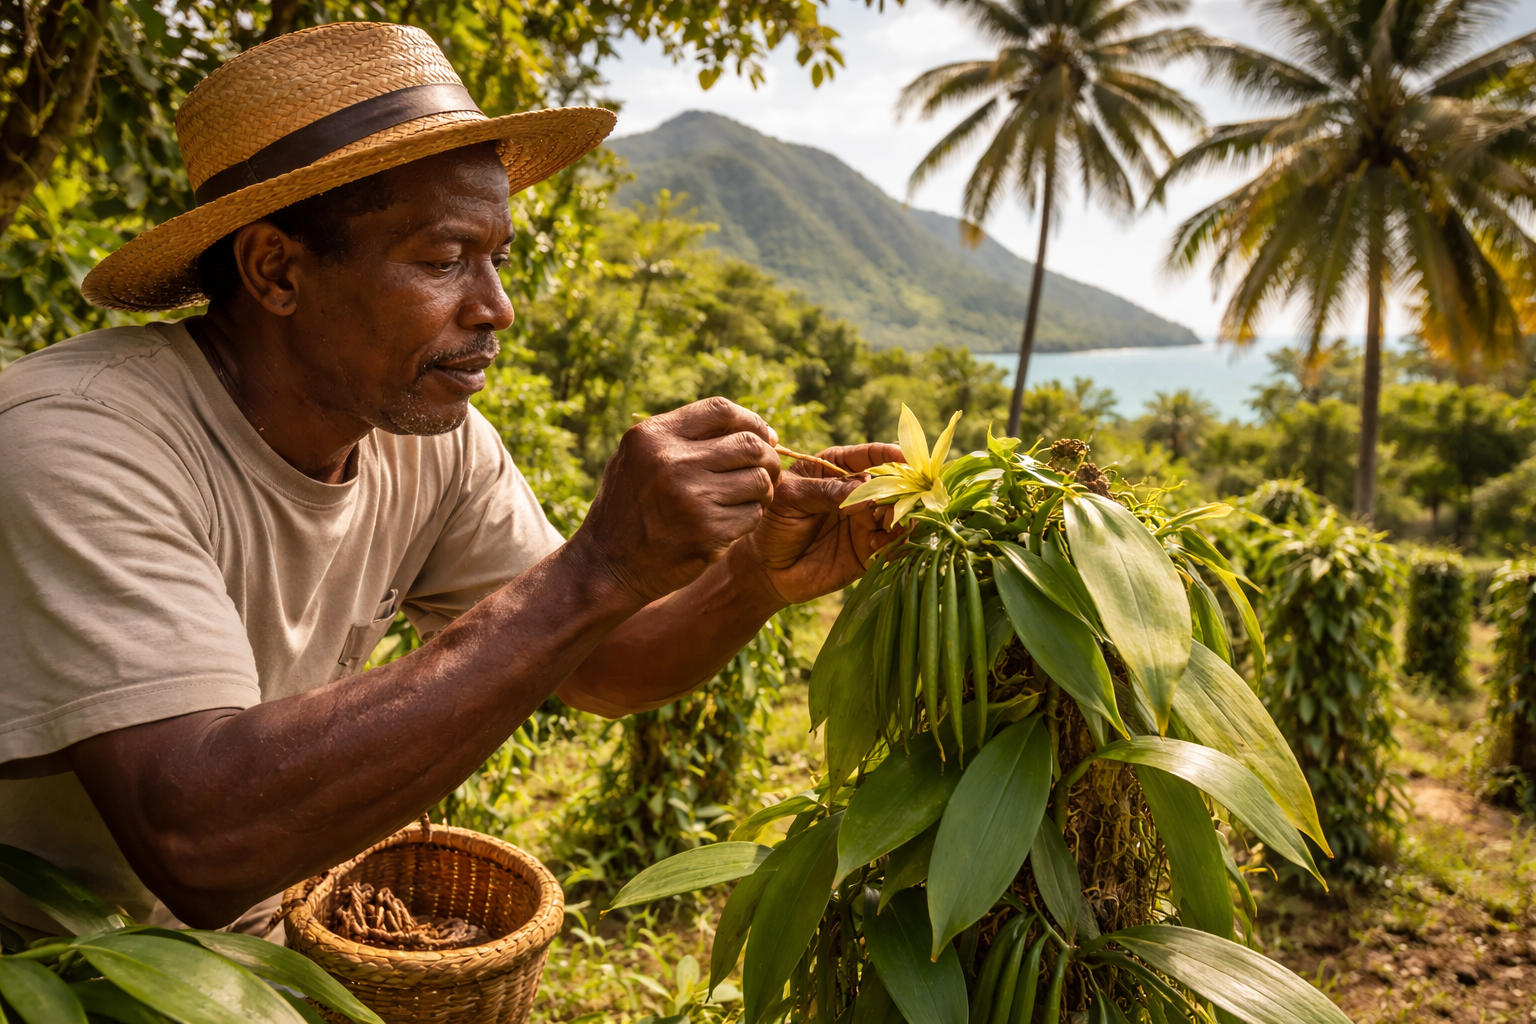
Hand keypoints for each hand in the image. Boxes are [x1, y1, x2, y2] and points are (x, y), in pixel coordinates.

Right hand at [574, 398, 781, 604]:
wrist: (606, 564)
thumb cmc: (629, 506)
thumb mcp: (638, 457)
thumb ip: (683, 436)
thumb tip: (756, 429)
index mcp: (653, 436)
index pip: (721, 410)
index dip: (751, 421)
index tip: (762, 436)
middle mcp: (672, 462)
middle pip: (750, 445)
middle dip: (767, 457)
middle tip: (766, 472)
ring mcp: (692, 499)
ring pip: (759, 481)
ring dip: (762, 491)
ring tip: (748, 499)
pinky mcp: (707, 533)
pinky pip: (752, 515)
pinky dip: (749, 518)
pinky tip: (731, 523)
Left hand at [736, 442, 905, 605]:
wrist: (767, 569)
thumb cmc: (772, 524)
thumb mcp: (790, 500)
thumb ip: (824, 492)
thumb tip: (864, 487)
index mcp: (836, 469)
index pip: (868, 455)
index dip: (889, 453)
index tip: (905, 456)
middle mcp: (857, 492)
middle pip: (892, 484)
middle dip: (900, 490)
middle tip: (894, 501)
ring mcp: (865, 520)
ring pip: (898, 513)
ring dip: (901, 516)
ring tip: (888, 524)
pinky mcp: (869, 549)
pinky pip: (894, 542)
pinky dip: (895, 542)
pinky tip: (876, 546)